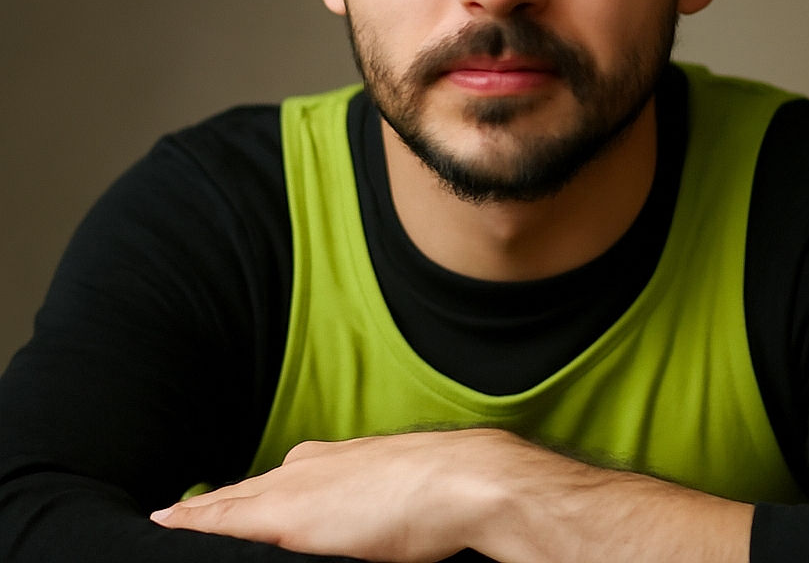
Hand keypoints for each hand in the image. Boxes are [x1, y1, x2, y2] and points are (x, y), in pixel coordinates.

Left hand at [151, 427, 752, 562]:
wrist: (460, 481)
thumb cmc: (440, 489)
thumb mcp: (397, 487)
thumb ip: (366, 495)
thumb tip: (363, 509)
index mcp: (330, 462)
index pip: (273, 483)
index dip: (241, 497)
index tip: (216, 506)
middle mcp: (307, 468)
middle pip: (245, 492)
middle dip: (210, 507)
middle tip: (169, 517)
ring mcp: (296, 489)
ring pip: (231, 505)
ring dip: (198, 516)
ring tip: (163, 524)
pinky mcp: (290, 518)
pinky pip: (227, 522)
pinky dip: (199, 525)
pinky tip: (170, 530)